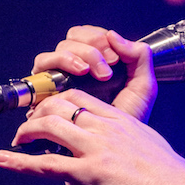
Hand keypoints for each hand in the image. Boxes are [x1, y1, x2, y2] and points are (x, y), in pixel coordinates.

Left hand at [0, 88, 184, 184]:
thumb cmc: (174, 179)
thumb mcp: (151, 147)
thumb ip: (133, 142)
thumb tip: (127, 151)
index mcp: (121, 120)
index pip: (81, 98)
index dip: (59, 102)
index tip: (49, 114)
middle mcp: (106, 128)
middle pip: (60, 105)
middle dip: (38, 113)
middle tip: (27, 128)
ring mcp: (97, 148)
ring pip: (49, 126)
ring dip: (25, 132)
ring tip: (15, 141)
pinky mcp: (90, 173)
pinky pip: (46, 164)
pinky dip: (19, 162)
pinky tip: (2, 160)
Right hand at [31, 25, 156, 121]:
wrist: (118, 150)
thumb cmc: (129, 120)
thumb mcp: (143, 87)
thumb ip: (139, 57)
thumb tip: (114, 35)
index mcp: (97, 62)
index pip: (89, 35)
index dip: (99, 39)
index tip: (115, 59)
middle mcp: (75, 69)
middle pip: (70, 40)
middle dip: (89, 48)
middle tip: (105, 69)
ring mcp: (59, 80)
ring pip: (56, 51)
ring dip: (72, 56)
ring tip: (86, 70)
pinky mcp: (46, 94)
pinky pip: (41, 70)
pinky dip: (57, 65)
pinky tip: (75, 76)